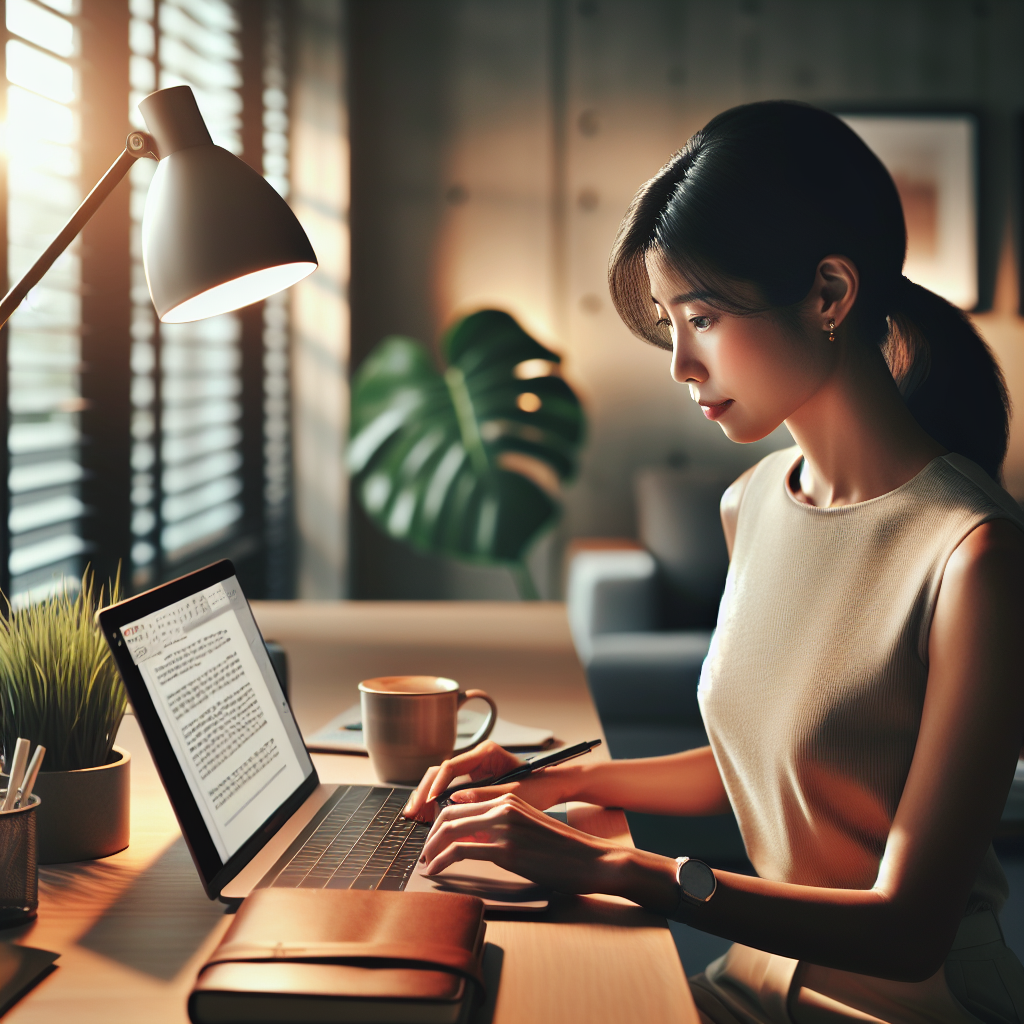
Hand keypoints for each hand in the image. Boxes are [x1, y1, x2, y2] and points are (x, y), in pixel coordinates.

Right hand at [402, 740, 575, 821]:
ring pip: (440, 781)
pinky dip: (436, 803)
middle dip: (424, 791)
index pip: (451, 765)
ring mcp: (473, 771)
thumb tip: (454, 800)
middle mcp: (476, 759)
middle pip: (440, 771)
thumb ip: (484, 795)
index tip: (429, 802)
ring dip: (426, 797)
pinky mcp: (473, 784)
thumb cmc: (539, 787)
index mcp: (486, 753)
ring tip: (414, 816)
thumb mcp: (513, 794)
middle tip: (412, 812)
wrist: (554, 788)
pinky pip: (448, 790)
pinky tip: (426, 817)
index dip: (437, 785)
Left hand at [420, 792, 626, 893]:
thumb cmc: (564, 849)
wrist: (592, 859)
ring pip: (450, 830)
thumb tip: (473, 837)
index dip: (439, 823)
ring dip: (431, 848)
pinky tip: (436, 871)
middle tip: (424, 853)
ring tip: (426, 863)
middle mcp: (503, 807)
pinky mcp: (507, 850)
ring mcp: (505, 827)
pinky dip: (442, 861)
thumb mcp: (529, 828)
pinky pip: (461, 851)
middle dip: (430, 835)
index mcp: (508, 798)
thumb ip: (501, 827)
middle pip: (450, 814)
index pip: (460, 804)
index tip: (432, 839)